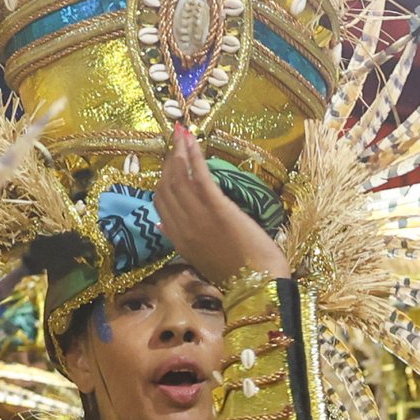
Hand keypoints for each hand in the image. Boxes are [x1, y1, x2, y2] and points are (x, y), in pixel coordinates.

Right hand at [154, 122, 287, 284]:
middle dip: (168, 161)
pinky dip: (193, 156)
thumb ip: (184, 241)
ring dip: (179, 152)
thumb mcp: (202, 259)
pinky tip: (191, 140)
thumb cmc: (239, 274)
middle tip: (176, 142)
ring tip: (182, 134)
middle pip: (166, 187)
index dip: (162, 180)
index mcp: (178, 241)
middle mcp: (182, 227)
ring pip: (179, 178)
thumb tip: (163, 225)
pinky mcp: (217, 208)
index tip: (168, 163)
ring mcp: (198, 217)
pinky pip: (198, 176)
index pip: (160, 203)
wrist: (259, 285)